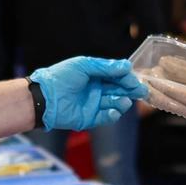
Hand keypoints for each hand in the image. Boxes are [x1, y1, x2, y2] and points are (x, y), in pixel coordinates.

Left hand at [31, 57, 147, 130]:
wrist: (45, 97)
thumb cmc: (61, 77)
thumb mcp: (84, 66)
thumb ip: (105, 67)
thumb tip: (127, 66)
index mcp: (94, 75)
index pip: (115, 76)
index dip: (126, 77)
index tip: (135, 79)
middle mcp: (95, 89)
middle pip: (118, 89)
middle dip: (129, 90)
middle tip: (140, 91)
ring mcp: (93, 104)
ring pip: (114, 103)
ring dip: (122, 102)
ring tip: (124, 101)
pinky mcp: (90, 118)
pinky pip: (106, 117)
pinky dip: (112, 114)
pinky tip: (114, 111)